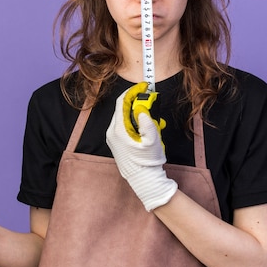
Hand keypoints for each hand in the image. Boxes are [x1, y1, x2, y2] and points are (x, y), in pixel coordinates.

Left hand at [106, 82, 177, 210]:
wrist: (143, 180)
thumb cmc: (147, 162)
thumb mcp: (152, 140)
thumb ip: (147, 122)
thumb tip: (142, 109)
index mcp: (118, 129)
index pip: (122, 102)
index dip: (133, 91)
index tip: (144, 86)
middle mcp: (112, 132)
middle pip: (123, 108)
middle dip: (138, 103)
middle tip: (152, 102)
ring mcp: (113, 137)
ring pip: (125, 117)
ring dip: (138, 113)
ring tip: (153, 120)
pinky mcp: (117, 142)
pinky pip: (125, 126)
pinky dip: (136, 122)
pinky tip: (148, 128)